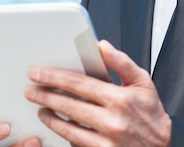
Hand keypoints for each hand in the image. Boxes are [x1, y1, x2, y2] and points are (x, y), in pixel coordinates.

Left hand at [25, 40, 170, 146]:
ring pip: (67, 128)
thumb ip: (122, 62)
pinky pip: (76, 144)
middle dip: (44, 96)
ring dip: (50, 117)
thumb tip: (102, 46)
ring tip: (41, 109)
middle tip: (31, 91)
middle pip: (67, 105)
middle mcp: (112, 121)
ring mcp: (106, 142)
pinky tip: (57, 126)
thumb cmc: (152, 116)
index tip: (38, 73)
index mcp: (119, 99)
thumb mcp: (144, 84)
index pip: (77, 83)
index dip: (53, 76)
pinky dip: (64, 134)